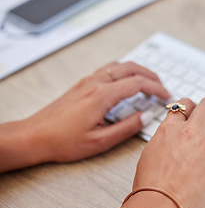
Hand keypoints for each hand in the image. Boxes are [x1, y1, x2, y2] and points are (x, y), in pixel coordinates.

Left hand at [0, 61, 170, 171]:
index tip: (166, 95)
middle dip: (151, 76)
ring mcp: (88, 81)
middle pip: (130, 69)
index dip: (156, 88)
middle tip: (162, 86)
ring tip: (148, 82)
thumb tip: (146, 116)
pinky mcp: (82, 84)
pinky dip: (124, 71)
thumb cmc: (63, 141)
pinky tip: (126, 81)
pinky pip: (108, 69)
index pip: (137, 84)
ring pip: (119, 66)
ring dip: (137, 71)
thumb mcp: (100, 141)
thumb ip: (127, 128)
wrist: (35, 136)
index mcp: (102, 96)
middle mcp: (95, 83)